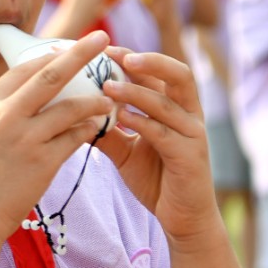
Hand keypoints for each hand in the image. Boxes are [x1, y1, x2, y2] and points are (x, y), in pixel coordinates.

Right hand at [0, 32, 117, 245]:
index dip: (51, 55)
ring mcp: (25, 138)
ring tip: (109, 100)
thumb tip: (29, 96)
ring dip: (95, 100)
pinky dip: (90, 129)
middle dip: (80, 53)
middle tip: (102, 38)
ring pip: (72, 107)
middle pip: (50, 75)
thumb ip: (1, 113)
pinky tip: (97, 128)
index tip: (71, 47)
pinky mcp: (43, 162)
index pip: (24, 69)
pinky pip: (77, 137)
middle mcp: (4, 116)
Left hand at [96, 49, 216, 240]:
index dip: (133, 58)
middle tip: (114, 54)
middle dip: (148, 61)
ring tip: (106, 86)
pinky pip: (166, 134)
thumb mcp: (124, 150)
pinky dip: (143, 123)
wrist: (182, 218)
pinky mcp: (191, 157)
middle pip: (178, 74)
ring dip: (136, 92)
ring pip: (168, 103)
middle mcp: (190, 115)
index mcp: (176, 108)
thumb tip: (73, 110)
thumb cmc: (156, 178)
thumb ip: (106, 129)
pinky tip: (120, 118)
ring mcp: (194, 135)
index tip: (101, 49)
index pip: (158, 72)